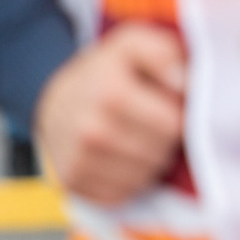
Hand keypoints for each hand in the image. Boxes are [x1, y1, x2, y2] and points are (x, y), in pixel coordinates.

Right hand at [35, 22, 188, 205]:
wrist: (55, 101)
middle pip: (160, 154)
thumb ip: (163, 52)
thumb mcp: (132, 45)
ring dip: (149, 163)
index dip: (178, 115)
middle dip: (165, 141)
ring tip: (137, 140)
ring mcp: (78, 160)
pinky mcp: (71, 184)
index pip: (173, 125)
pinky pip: (122, 195)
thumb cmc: (105, 72)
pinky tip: (122, 159)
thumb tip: (184, 82)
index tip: (168, 104)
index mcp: (110, 93)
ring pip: (144, 178)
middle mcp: (91, 131)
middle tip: (152, 124)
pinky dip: (128, 181)